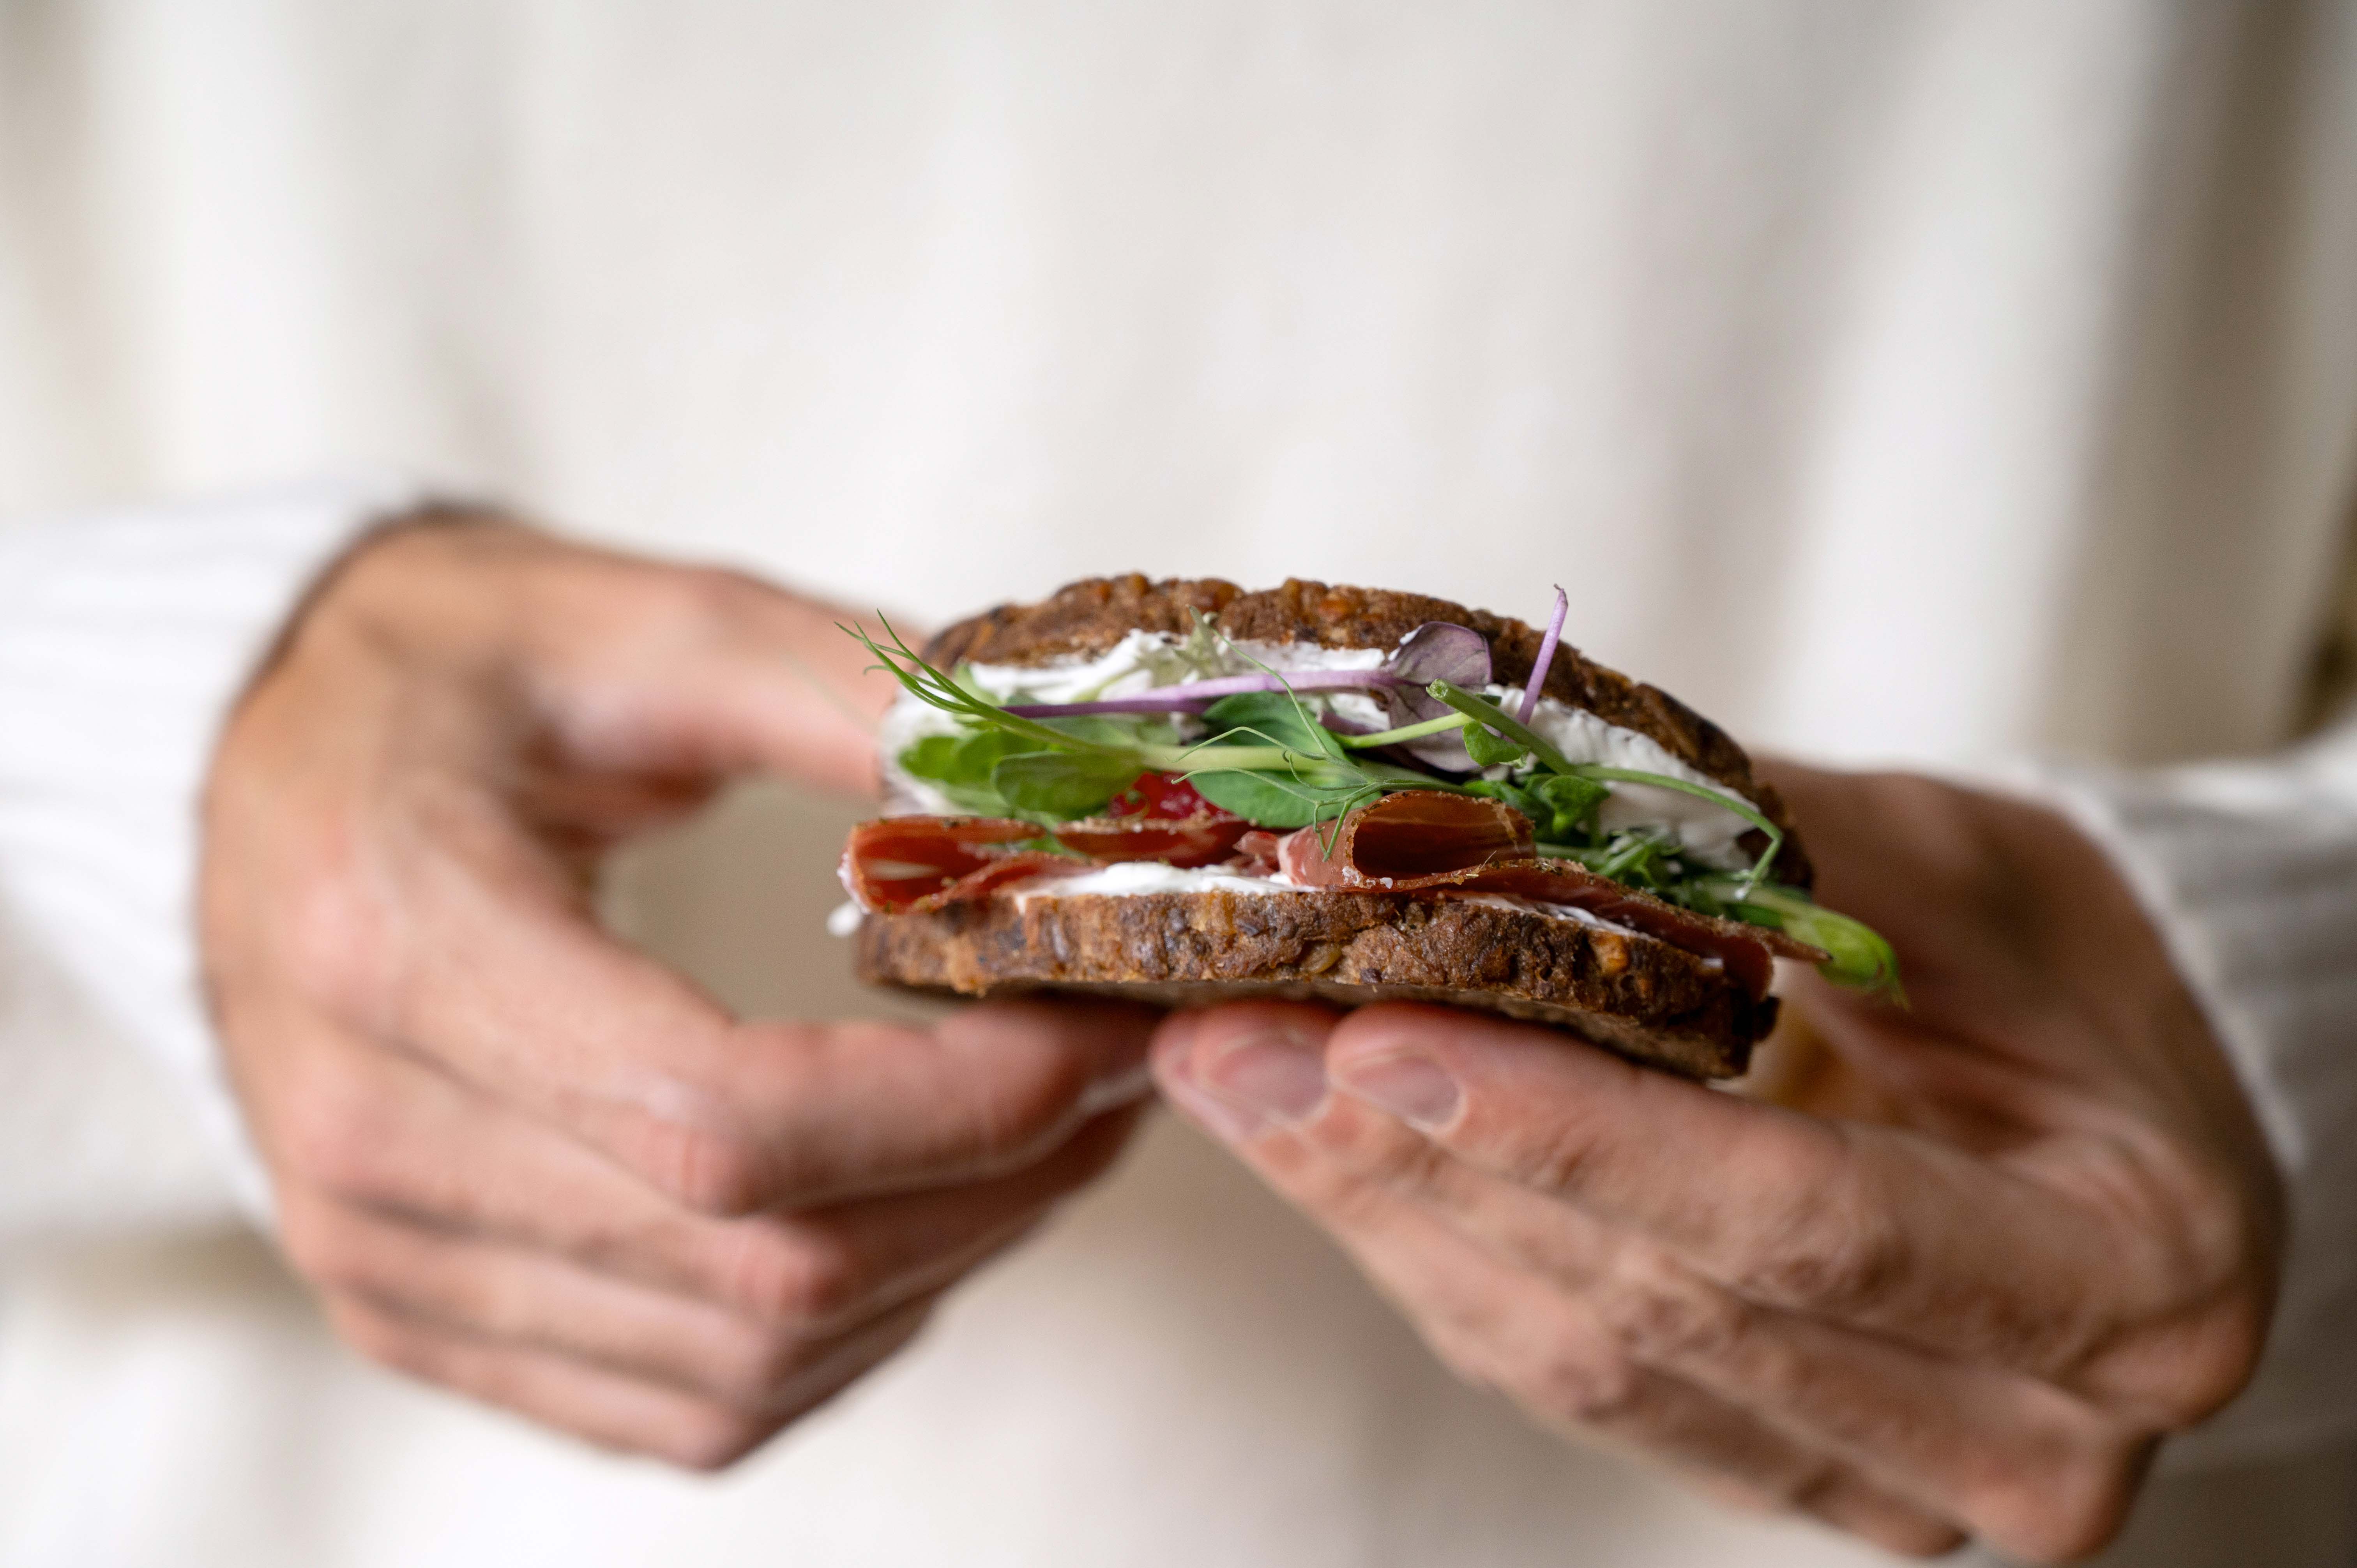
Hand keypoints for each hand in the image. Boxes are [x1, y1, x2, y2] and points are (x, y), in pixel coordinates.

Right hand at [202, 516, 1155, 1466]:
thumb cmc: (443, 679)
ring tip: (1042, 1127)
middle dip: (1000, 1178)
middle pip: (766, 1267)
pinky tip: (913, 1213)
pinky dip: (843, 1337)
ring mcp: (382, 1257)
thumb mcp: (640, 620)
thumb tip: (1057, 779)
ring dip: (947, 1257)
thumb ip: (847, 689)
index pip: (728, 1125)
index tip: (1099, 1025)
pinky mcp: (418, 1316)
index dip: (961, 1103)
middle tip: (1118, 1060)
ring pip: (749, 1361)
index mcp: (400, 946)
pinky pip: (683, 1407)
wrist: (246, 769)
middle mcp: (370, 1143)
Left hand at [1151, 762, 2279, 1560]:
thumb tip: (1502, 797)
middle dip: (1419, 1164)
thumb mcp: (1954, 872)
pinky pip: (1586, 1390)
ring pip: (1593, 1373)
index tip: (1372, 1032)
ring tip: (1233, 1079)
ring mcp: (1911, 1479)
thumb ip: (1759, 854)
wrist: (2128, 1083)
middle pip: (1664, 1312)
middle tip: (1231, 1036)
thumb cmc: (2060, 963)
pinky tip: (1323, 1153)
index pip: (1800, 1220)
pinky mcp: (1798, 1469)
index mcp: (2125, 1272)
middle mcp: (2034, 1430)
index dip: (1572, 1135)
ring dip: (1389, 1218)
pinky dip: (1443, 1264)